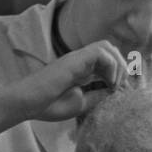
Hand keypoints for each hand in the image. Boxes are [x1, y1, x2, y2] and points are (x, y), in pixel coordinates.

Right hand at [6, 41, 126, 123]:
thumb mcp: (82, 103)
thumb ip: (98, 95)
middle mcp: (82, 61)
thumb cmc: (49, 105)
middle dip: (123, 67)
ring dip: (118, 64)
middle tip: (121, 87)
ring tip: (114, 84)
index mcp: (83, 71)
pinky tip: (109, 82)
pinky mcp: (74, 59)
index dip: (121, 74)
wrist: (28, 103)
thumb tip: (115, 90)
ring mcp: (77, 58)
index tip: (121, 92)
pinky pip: (101, 52)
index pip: (109, 62)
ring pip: (107, 47)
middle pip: (111, 51)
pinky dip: (111, 66)